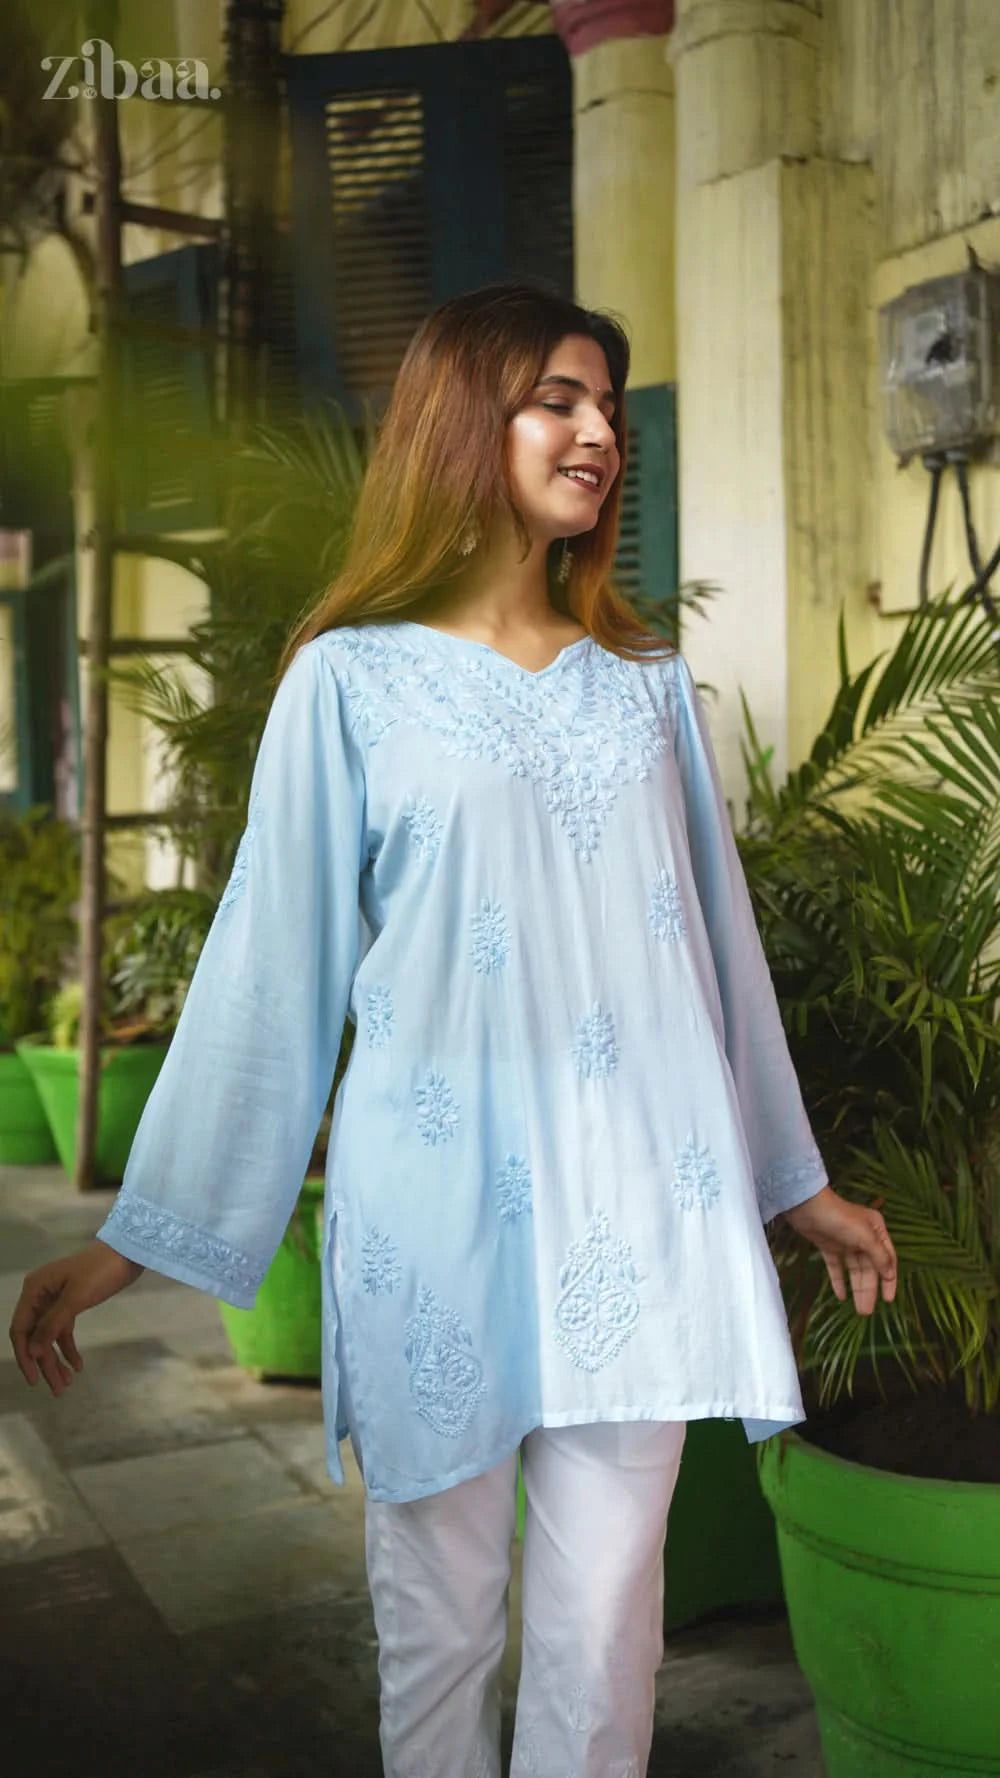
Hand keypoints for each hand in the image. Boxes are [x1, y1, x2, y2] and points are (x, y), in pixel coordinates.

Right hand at [9, 1241, 143, 1396]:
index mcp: (34, 1290)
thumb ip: (52, 1325)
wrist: (127, 1252)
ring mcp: (55, 1300)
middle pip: (36, 1337)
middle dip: (45, 1364)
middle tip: (58, 1389)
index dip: (25, 1356)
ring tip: (67, 1384)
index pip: (21, 1329)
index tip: (34, 1380)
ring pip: (50, 1336)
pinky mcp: (71, 1303)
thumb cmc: (99, 1272)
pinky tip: (77, 1365)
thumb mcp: (75, 1299)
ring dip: (57, 1360)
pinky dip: (69, 1348)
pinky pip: (64, 1330)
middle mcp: (40, 1295)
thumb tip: (32, 1353)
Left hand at [782, 1187, 896, 1314]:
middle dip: (869, 1290)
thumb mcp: (865, 1236)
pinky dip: (839, 1281)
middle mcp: (863, 1236)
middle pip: (870, 1268)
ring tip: (859, 1310)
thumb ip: (879, 1256)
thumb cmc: (839, 1217)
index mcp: (876, 1230)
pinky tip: (841, 1297)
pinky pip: (836, 1267)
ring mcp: (845, 1242)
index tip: (888, 1300)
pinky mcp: (828, 1246)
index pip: (888, 1259)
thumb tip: (890, 1274)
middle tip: (867, 1312)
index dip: (889, 1280)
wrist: (806, 1206)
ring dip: (856, 1289)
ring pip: (854, 1270)